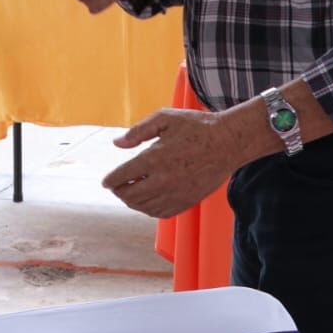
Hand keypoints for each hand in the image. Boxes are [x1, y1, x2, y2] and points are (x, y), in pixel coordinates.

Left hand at [102, 108, 237, 218]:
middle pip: (130, 195)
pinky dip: (149, 210)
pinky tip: (146, 202)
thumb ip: (138, 131)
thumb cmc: (196, 127)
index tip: (105, 182)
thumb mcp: (165, 118)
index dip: (110, 181)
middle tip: (116, 187)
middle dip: (119, 192)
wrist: (227, 142)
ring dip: (132, 202)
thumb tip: (117, 143)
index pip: (123, 176)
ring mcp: (176, 193)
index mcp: (154, 158)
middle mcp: (163, 180)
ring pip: (144, 207)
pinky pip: (161, 213)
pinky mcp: (187, 201)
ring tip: (128, 194)